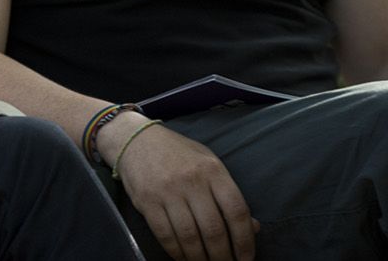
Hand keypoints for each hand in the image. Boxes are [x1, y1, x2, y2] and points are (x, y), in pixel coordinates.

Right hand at [105, 119, 257, 260]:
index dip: (244, 240)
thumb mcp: (208, 163)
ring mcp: (167, 191)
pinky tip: (183, 257)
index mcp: (212, 170)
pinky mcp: (147, 201)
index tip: (246, 258)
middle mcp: (191, 180)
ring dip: (200, 258)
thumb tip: (253, 227)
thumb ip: (228, 194)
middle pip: (213, 229)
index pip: (236, 211)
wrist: (135, 139)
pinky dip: (176, 252)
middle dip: (222, 256)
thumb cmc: (178, 153)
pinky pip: (165, 235)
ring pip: (190, 237)